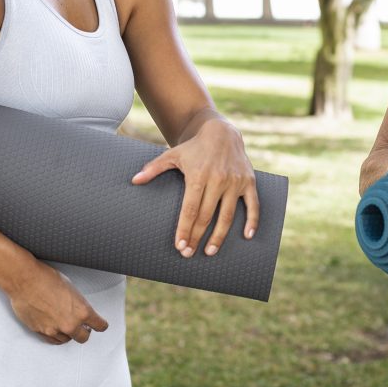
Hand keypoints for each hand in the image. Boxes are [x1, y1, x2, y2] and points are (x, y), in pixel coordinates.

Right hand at [4, 261, 108, 344]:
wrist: (25, 280)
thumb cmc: (47, 278)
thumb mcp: (71, 289)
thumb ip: (77, 304)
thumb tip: (78, 310)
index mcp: (82, 311)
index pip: (99, 325)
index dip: (100, 325)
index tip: (100, 325)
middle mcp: (70, 324)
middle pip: (84, 337)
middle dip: (85, 332)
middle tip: (84, 328)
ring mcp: (54, 330)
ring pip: (67, 340)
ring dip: (69, 334)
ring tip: (67, 326)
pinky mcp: (40, 331)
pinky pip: (53, 340)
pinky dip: (56, 336)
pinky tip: (57, 331)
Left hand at [131, 118, 259, 257]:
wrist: (221, 132)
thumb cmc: (193, 148)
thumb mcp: (172, 155)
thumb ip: (153, 168)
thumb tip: (134, 180)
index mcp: (198, 175)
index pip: (190, 209)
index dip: (185, 229)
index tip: (180, 245)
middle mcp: (218, 180)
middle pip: (206, 216)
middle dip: (197, 237)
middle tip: (189, 253)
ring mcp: (235, 182)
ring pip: (227, 215)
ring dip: (219, 236)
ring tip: (209, 252)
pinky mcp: (249, 182)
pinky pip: (253, 205)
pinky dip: (252, 221)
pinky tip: (247, 237)